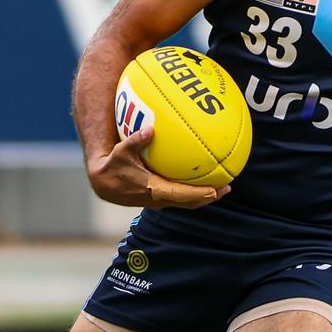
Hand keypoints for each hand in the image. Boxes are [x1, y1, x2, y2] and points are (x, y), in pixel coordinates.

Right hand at [87, 126, 230, 209]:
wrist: (104, 183)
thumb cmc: (113, 165)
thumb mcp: (121, 151)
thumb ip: (136, 140)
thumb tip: (150, 129)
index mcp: (153, 190)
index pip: (181, 195)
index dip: (199, 193)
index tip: (214, 189)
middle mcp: (159, 199)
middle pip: (190, 202)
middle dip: (209, 196)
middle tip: (227, 188)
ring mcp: (160, 201)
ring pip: (187, 202)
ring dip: (205, 196)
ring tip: (222, 187)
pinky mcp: (159, 198)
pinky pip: (181, 198)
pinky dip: (194, 193)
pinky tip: (203, 180)